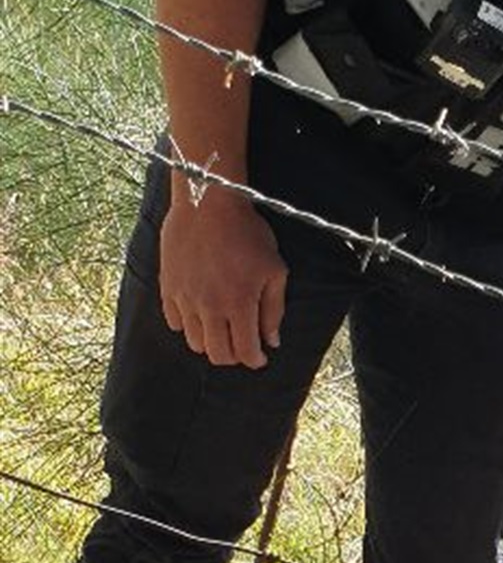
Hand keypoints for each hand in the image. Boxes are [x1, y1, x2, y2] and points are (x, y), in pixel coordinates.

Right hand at [159, 189, 287, 368]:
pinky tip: (200, 312)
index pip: (245, 352)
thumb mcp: (274, 268)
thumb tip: (272, 341)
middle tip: (242, 345)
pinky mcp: (168, 287)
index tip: (260, 357)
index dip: (255, 360)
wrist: (208, 202)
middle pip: (218, 355)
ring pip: (195, 343)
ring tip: (221, 328)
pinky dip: (188, 325)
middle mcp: (210, 307)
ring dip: (211, 342)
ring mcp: (186, 298)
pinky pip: (174, 322)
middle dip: (234, 357)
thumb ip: (274, 309)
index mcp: (239, 304)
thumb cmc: (246, 232)